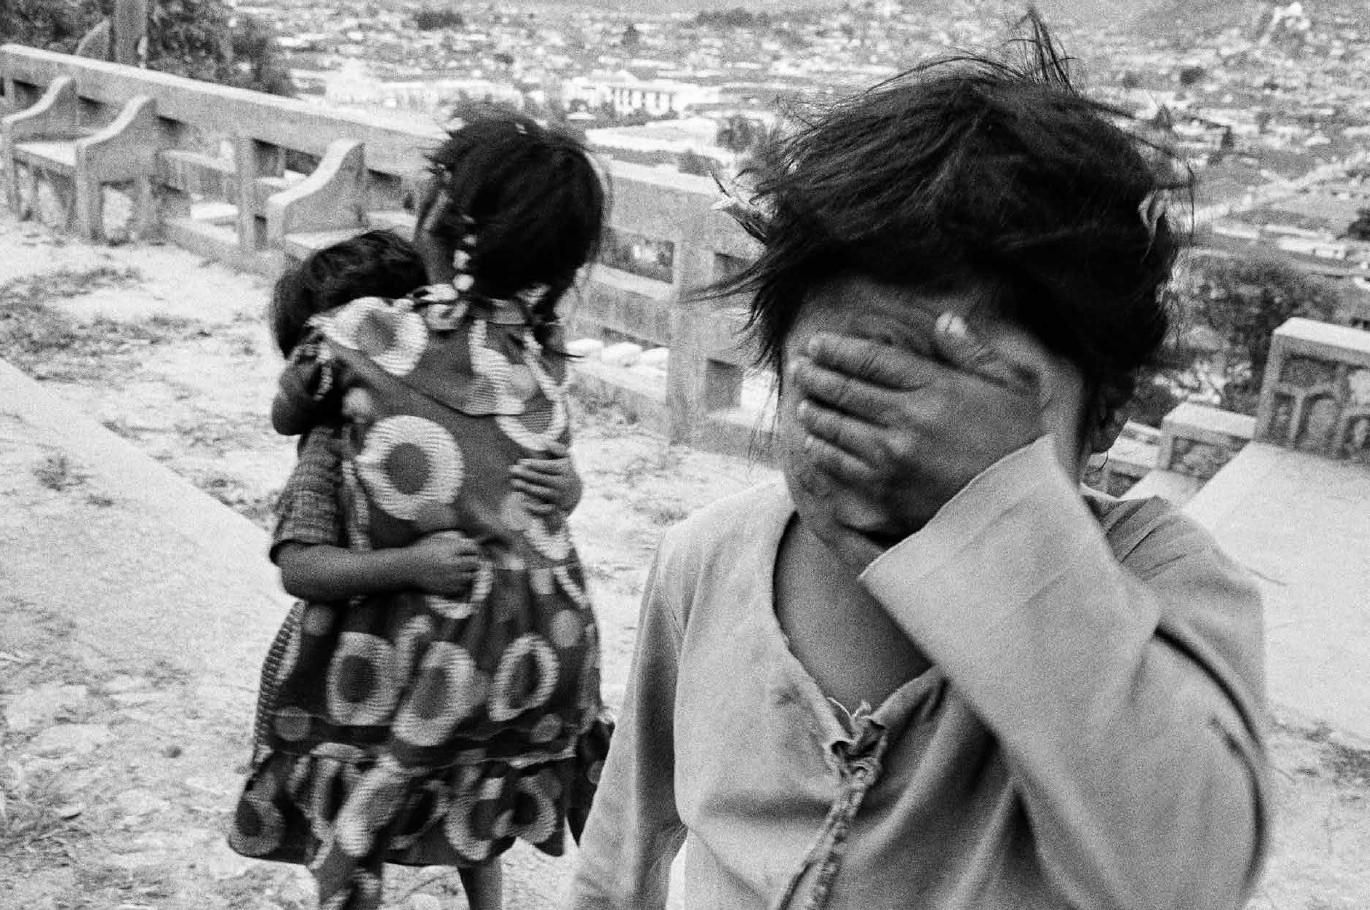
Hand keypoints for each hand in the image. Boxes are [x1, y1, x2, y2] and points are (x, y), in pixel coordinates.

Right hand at [403, 530, 479, 595]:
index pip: (473, 548)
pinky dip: (461, 585)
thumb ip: (453, 541)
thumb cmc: (421, 552)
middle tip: (470, 562)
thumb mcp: (436, 540)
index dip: (474, 549)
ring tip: (462, 571)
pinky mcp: (445, 589)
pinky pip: (461, 588)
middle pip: (475, 563)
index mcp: (450, 549)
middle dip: (474, 562)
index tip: (473, 552)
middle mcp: (452, 563)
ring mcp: (449, 577)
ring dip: (469, 574)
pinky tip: (455, 580)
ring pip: (470, 577)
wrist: (406, 568)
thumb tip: (471, 543)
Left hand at [509, 441, 581, 513]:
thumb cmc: (563, 471)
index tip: (521, 461)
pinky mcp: (554, 506)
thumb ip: (557, 448)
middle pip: (541, 478)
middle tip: (513, 470)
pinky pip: (541, 506)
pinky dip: (531, 503)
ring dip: (525, 487)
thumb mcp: (565, 458)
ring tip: (514, 482)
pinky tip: (521, 498)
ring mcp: (557, 496)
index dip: (534, 464)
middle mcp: (561, 483)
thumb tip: (543, 440)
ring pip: (539, 491)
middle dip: (526, 474)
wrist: (573, 493)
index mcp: (563, 470)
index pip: (547, 467)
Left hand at [788, 313, 1048, 562]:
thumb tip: (944, 320)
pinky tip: (813, 444)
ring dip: (814, 412)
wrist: (1021, 513)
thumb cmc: (1020, 447)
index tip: (817, 343)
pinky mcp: (886, 492)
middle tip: (798, 367)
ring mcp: (894, 458)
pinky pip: (841, 466)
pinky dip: (821, 451)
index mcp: (937, 388)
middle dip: (817, 375)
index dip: (839, 349)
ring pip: (837, 428)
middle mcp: (909, 419)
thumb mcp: (1013, 388)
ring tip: (802, 403)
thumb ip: (974, 353)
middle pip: (847, 390)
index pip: (873, 360)